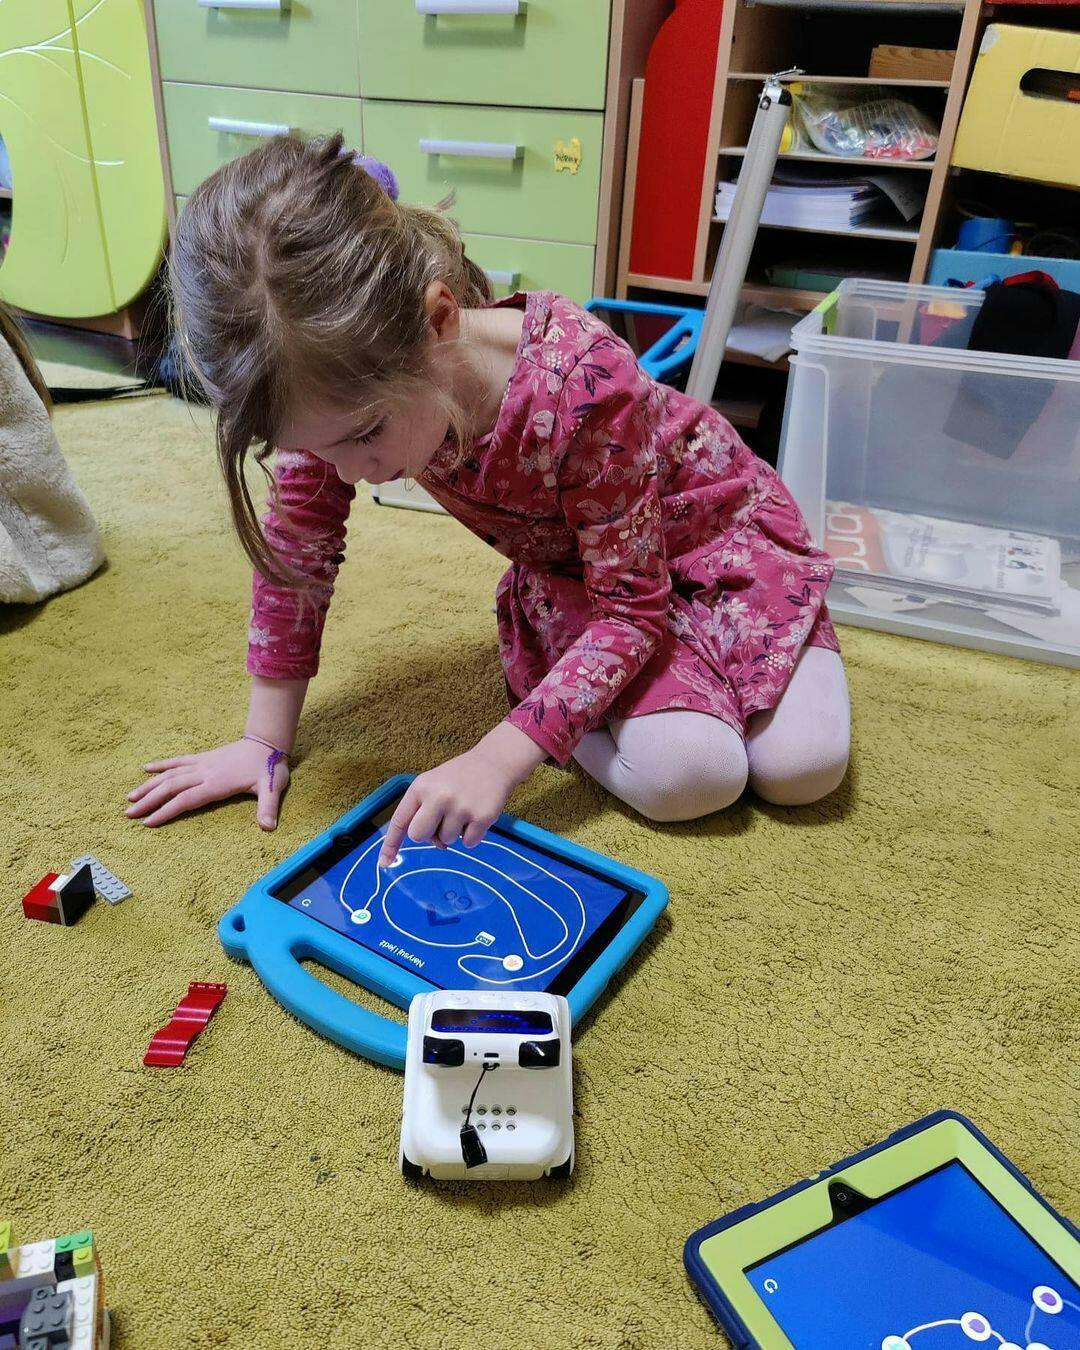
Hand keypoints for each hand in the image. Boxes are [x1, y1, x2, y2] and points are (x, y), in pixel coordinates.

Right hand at [126, 737, 290, 829]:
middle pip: (171, 787)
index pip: (186, 799)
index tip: (148, 822)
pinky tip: (145, 768)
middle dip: (149, 801)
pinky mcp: (203, 757)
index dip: (166, 811)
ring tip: (130, 796)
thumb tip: (268, 827)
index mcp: (218, 784)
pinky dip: (161, 765)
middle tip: (129, 814)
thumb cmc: (270, 767)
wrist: (268, 742)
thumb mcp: (272, 788)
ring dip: (149, 785)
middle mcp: (205, 773)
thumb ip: (268, 807)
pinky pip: (178, 761)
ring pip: (170, 774)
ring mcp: (202, 763)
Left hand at [378, 722, 546, 867]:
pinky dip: (472, 835)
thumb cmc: (458, 778)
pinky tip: (476, 816)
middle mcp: (438, 797)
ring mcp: (461, 808)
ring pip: (446, 842)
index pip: (400, 820)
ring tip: (463, 811)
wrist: (493, 763)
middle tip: (442, 820)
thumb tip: (434, 844)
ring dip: (453, 832)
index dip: (391, 843)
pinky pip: (469, 843)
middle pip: (419, 836)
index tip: (384, 863)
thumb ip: (424, 812)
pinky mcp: (482, 817)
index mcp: (421, 788)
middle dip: (429, 835)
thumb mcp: (433, 785)